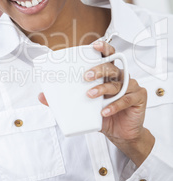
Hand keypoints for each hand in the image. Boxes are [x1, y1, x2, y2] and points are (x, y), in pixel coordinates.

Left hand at [39, 41, 154, 166]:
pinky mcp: (139, 98)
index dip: (103, 48)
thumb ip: (65, 100)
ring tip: (90, 95)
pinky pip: (126, 99)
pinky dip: (114, 105)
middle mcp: (121, 77)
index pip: (108, 56)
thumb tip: (42, 97)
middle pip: (111, 67)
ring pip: (118, 83)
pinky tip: (104, 111)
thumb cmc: (105, 116)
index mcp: (109, 74)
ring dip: (103, 88)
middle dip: (98, 69)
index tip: (94, 46)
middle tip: (86, 76)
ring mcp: (131, 87)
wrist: (121, 135)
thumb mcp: (84, 108)